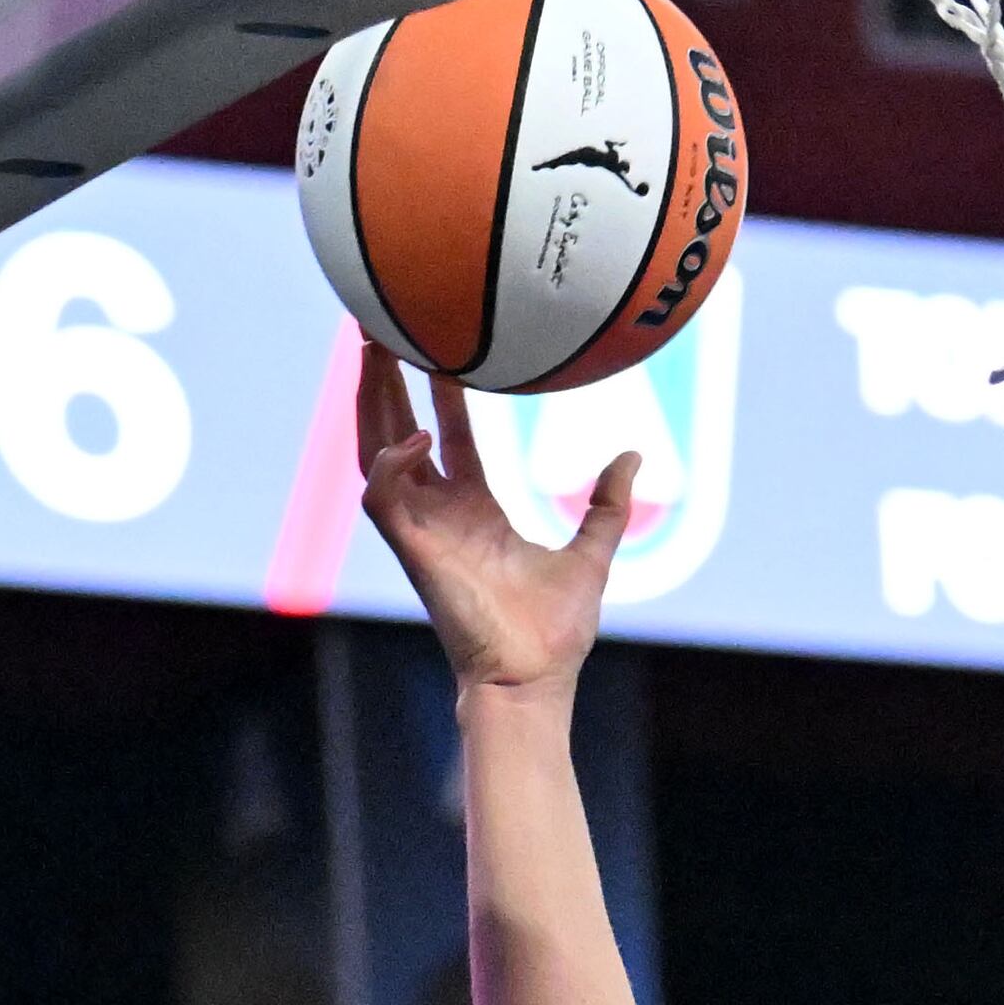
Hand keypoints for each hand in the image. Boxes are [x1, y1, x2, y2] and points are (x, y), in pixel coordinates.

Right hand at [354, 339, 637, 696]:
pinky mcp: (413, 551)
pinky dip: (393, 463)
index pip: (447, 436)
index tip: (441, 344)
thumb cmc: (555, 632)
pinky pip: (382, 496)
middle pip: (397, 431)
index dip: (441, 391)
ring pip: (376, 451)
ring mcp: (421, 531)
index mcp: (474, 511)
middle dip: (385, 381)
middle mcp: (440, 515)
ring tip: (372, 350)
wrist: (535, 679)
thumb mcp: (592, 553)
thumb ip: (608, 505)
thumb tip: (633, 458)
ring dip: (370, 403)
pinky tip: (416, 437)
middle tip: (380, 325)